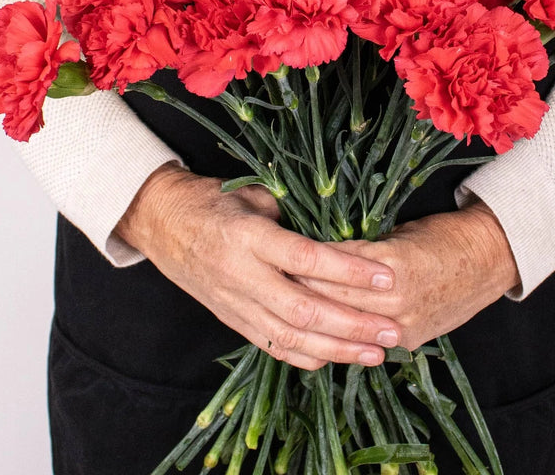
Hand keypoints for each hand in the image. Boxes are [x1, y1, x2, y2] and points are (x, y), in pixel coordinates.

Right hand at [115, 162, 401, 369]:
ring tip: (377, 352)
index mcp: (248, 237)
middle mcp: (242, 275)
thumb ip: (292, 217)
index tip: (386, 276)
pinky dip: (305, 356)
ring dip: (337, 349)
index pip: (306, 259)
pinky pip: (271, 345)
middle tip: (393, 330)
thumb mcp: (252, 195)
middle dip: (353, 324)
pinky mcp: (231, 319)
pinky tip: (337, 359)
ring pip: (290, 335)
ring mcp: (235, 303)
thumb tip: (338, 234)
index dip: (348, 271)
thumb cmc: (213, 202)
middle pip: (304, 309)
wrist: (162, 223)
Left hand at [296, 201, 519, 349]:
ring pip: (343, 324)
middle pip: (331, 299)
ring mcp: (402, 325)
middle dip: (298, 291)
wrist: (489, 261)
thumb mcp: (399, 231)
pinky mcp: (408, 341)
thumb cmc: (444, 235)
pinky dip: (338, 335)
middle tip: (269, 281)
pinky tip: (314, 331)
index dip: (302, 261)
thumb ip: (361, 248)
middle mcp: (395, 300)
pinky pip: (363, 341)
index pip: (332, 266)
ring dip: (314, 318)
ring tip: (282, 307)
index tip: (277, 254)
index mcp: (392, 264)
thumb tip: (320, 251)